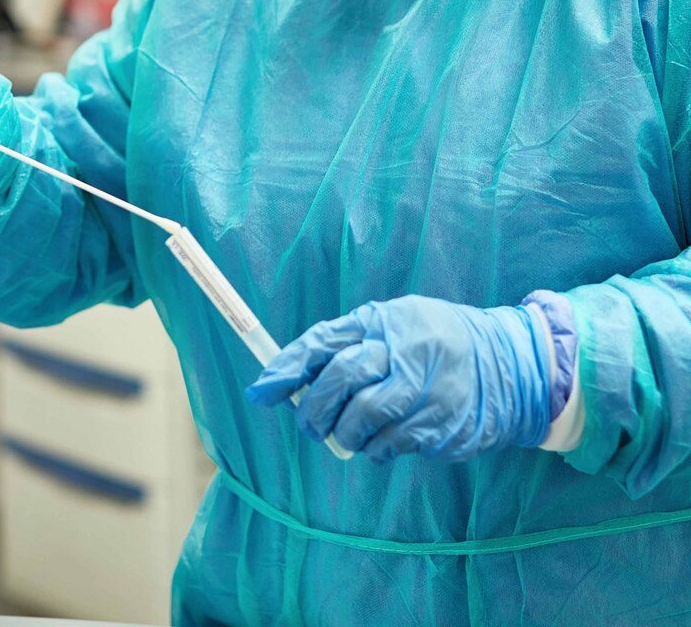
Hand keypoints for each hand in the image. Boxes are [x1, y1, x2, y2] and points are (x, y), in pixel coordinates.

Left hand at [245, 295, 550, 461]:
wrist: (508, 365)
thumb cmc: (430, 342)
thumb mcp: (389, 325)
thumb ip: (343, 344)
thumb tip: (286, 378)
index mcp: (382, 320)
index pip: (324, 341)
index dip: (287, 367)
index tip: (261, 392)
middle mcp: (404, 349)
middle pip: (341, 379)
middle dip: (315, 409)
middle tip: (310, 425)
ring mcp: (426, 388)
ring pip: (363, 419)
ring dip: (346, 434)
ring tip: (348, 434)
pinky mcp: (442, 425)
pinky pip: (391, 445)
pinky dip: (376, 449)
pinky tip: (382, 440)